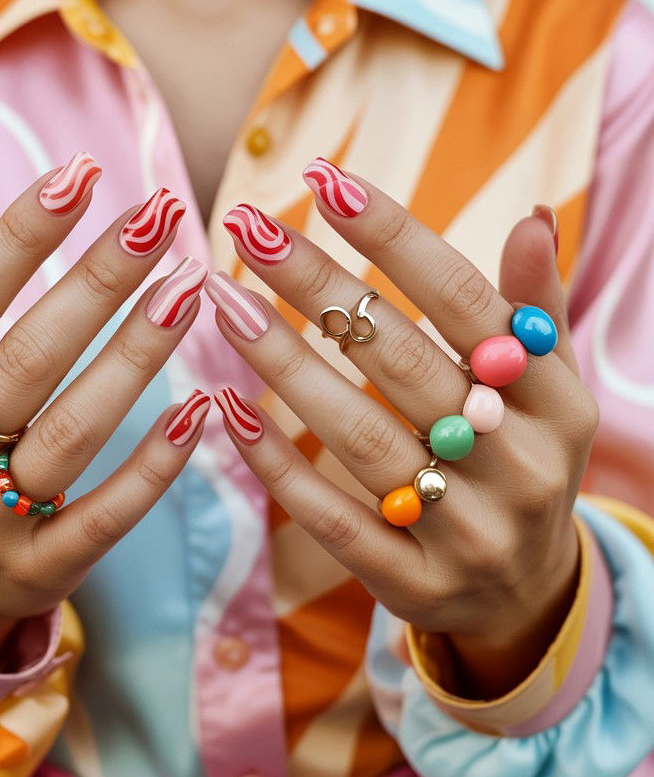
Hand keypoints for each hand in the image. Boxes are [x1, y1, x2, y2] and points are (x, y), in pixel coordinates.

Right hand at [0, 160, 208, 666]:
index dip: (19, 240)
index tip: (80, 176)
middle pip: (27, 361)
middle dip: (98, 282)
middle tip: (161, 215)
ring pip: (74, 433)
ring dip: (138, 356)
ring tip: (189, 287)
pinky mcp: (43, 570)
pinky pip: (106, 517)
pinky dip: (155, 467)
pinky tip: (202, 410)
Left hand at [207, 163, 599, 698]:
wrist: (529, 595)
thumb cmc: (525, 457)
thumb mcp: (553, 388)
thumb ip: (536, 307)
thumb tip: (534, 217)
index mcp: (556, 402)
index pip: (468, 304)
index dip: (395, 239)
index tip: (325, 181)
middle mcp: (519, 466)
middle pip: (402, 361)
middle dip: (318, 287)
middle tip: (248, 227)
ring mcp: (467, 533)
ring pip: (359, 437)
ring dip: (282, 363)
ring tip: (221, 300)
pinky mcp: (414, 586)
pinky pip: (334, 522)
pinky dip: (278, 466)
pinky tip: (224, 408)